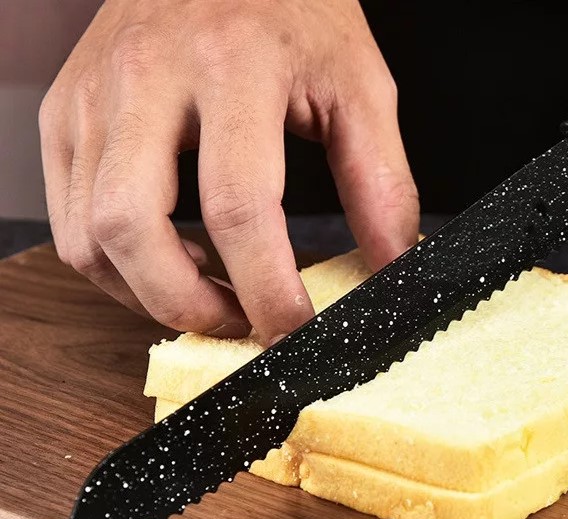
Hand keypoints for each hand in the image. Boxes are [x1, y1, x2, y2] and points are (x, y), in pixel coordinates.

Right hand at [39, 0, 418, 344]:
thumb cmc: (294, 11)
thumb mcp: (360, 85)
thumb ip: (382, 181)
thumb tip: (393, 267)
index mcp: (232, 65)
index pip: (238, 205)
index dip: (267, 290)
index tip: (295, 331)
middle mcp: (147, 75)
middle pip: (134, 229)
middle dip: (189, 306)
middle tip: (243, 324)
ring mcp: (92, 94)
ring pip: (89, 236)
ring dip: (148, 293)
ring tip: (211, 294)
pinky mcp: (66, 112)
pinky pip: (70, 216)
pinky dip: (116, 262)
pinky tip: (169, 256)